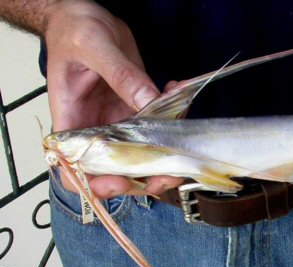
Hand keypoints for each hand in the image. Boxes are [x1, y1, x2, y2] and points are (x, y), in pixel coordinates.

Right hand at [45, 0, 182, 197]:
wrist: (85, 16)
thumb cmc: (73, 30)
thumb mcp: (94, 47)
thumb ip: (120, 75)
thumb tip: (148, 102)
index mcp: (72, 122)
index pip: (75, 169)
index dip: (94, 185)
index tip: (119, 182)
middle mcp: (96, 129)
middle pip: (116, 170)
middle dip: (145, 177)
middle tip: (170, 172)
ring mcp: (118, 123)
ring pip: (143, 154)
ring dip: (167, 152)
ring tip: (182, 135)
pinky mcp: (136, 110)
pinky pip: (157, 124)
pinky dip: (173, 115)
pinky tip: (176, 93)